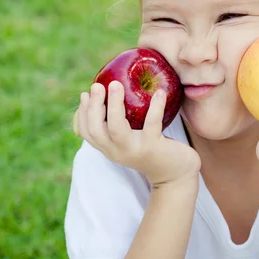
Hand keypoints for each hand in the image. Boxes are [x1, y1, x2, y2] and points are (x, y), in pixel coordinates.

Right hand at [75, 81, 200, 185]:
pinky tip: (159, 92)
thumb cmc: (152, 148)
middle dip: (93, 107)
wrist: (175, 174)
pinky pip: (151, 124)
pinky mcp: (153, 148)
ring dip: (114, 105)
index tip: (85, 94)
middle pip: (96, 130)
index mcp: (109, 148)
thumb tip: (110, 92)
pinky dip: (155, 107)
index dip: (82, 113)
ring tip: (116, 84)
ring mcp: (134, 151)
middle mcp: (117, 151)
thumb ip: (119, 123)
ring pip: (117, 129)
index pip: (87, 132)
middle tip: (97, 85)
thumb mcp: (131, 139)